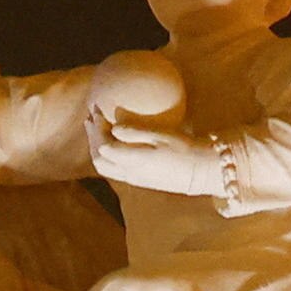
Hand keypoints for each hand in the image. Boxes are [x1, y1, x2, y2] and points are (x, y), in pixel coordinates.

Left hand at [92, 107, 232, 196]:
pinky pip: (115, 168)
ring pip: (105, 167)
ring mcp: (133, 179)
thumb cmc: (185, 149)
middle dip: (92, 138)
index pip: (103, 146)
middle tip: (90, 118)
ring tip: (96, 129)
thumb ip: (136, 132)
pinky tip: (113, 141)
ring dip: (97, 147)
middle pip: (99, 159)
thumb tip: (114, 126)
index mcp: (133, 161)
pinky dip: (108, 153)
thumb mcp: (162, 136)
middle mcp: (129, 173)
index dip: (96, 129)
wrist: (201, 172)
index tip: (97, 110)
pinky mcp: (140, 180)